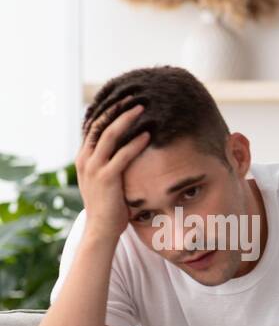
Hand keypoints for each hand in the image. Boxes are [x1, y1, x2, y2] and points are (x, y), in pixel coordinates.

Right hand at [75, 97, 150, 239]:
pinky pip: (122, 156)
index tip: (122, 99)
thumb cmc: (109, 206)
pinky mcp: (107, 178)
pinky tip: (147, 135)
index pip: (93, 126)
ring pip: (109, 135)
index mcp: (84, 157)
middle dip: (116, 109)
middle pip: (99, 124)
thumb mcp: (106, 180)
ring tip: (141, 108)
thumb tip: (126, 152)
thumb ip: (111, 164)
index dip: (107, 111)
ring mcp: (94, 168)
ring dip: (125, 119)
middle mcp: (86, 158)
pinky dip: (135, 143)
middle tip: (132, 96)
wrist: (101, 229)